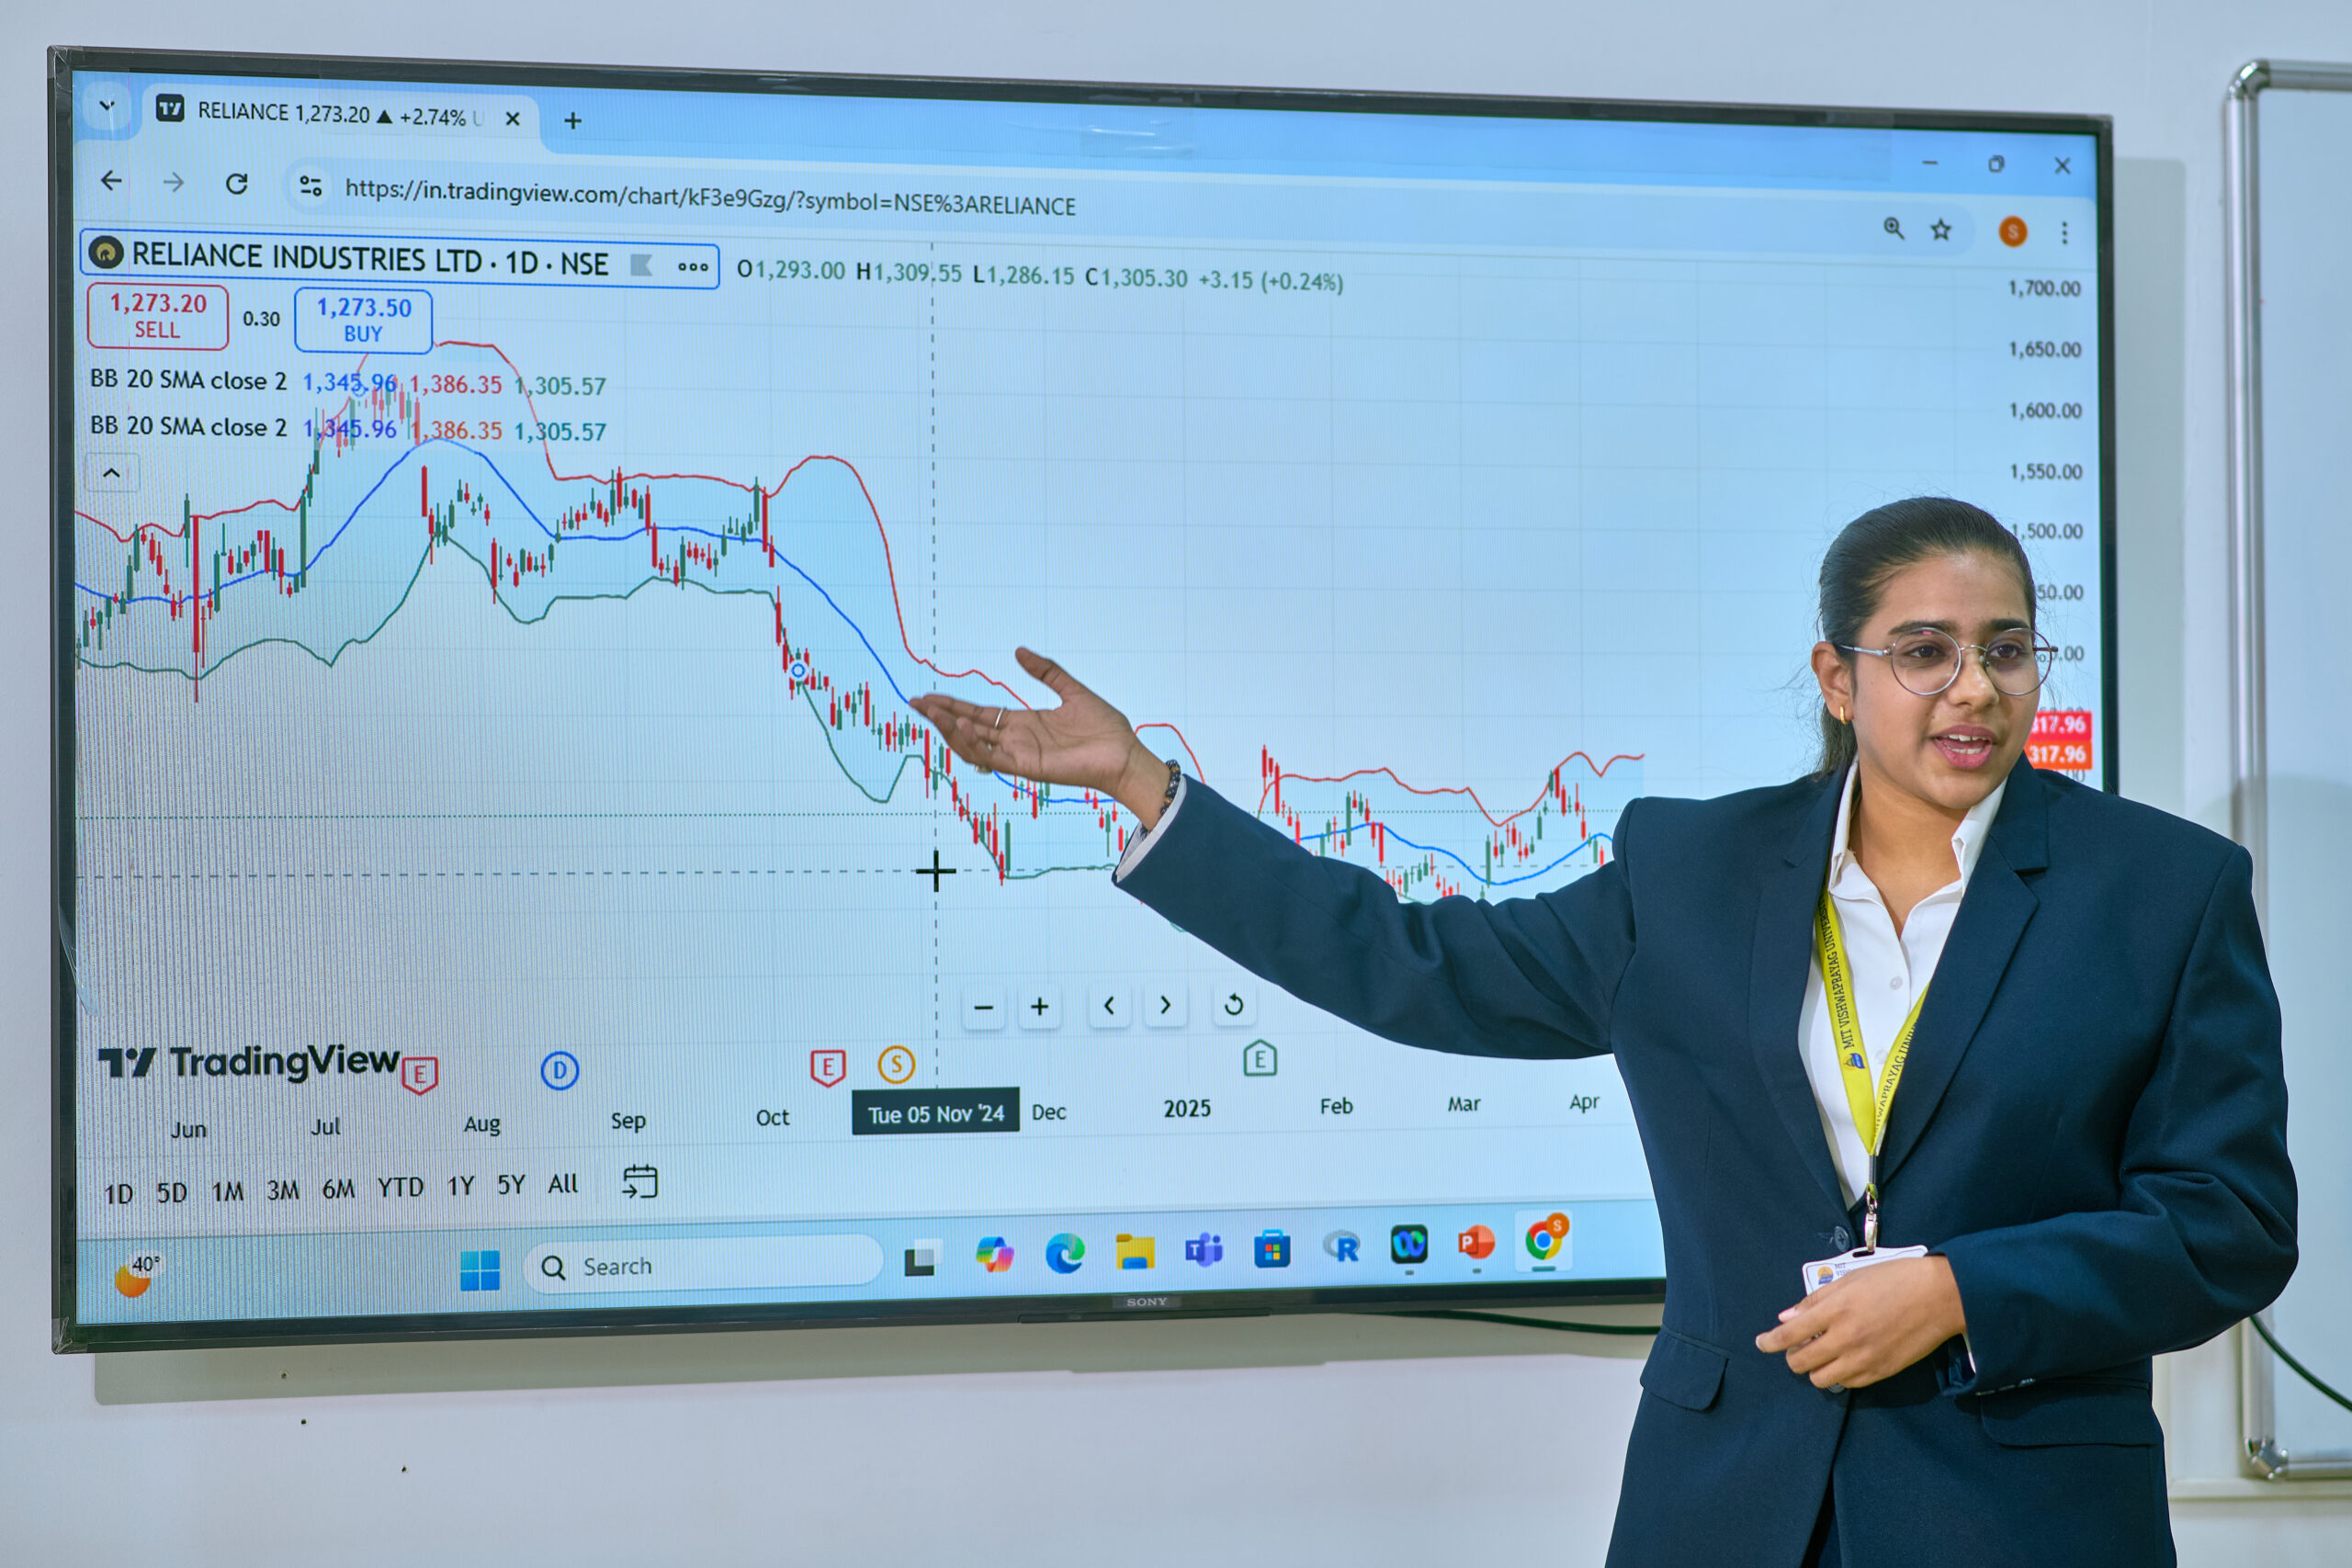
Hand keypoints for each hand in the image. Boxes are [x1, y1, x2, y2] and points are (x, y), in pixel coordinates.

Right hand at [909, 648, 1170, 825]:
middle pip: (969, 728)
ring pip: (974, 745)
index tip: (928, 696)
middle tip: (915, 702)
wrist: (1124, 753)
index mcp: (1023, 723)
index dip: (953, 704)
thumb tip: (1019, 651)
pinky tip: (964, 724)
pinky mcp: (1029, 767)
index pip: (979, 712)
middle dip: (941, 716)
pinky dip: (976, 743)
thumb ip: (1046, 671)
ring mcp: (1020, 755)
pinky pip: (994, 758)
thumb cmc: (1104, 728)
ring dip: (952, 729)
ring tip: (933, 711)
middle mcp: (1016, 740)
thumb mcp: (1071, 690)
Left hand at [1754, 1255, 1967, 1389]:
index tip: (1761, 1343)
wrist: (1939, 1297)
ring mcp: (1864, 1359)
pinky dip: (1839, 1374)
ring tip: (1820, 1353)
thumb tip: (1786, 1318)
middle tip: (1795, 1346)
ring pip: (1822, 1379)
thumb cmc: (1894, 1279)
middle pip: (1801, 1363)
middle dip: (1791, 1356)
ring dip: (1814, 1368)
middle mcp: (1846, 1338)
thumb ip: (1815, 1301)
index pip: (1789, 1334)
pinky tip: (1843, 1359)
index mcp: (1836, 1310)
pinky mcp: (1882, 1372)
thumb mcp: (1850, 1280)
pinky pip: (1848, 1383)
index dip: (1769, 1342)